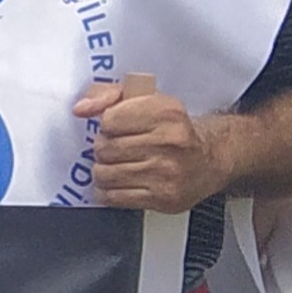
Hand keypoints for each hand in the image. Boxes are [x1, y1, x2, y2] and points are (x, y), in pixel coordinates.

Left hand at [78, 73, 220, 213]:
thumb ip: (108, 94)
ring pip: (105, 174)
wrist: (210, 161)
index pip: (109, 119)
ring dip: (104, 170)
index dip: (107, 124)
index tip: (117, 126)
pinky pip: (114, 197)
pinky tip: (120, 182)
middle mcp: (169, 142)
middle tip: (118, 147)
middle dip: (104, 148)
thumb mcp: (147, 100)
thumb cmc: (173, 130)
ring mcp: (166, 173)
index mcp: (166, 113)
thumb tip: (81, 108)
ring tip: (118, 164)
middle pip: (104, 148)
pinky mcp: (162, 198)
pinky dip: (108, 191)